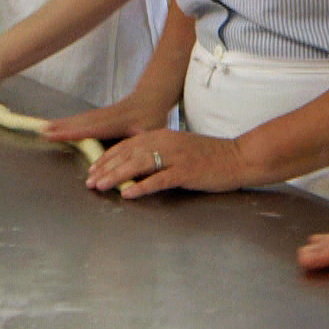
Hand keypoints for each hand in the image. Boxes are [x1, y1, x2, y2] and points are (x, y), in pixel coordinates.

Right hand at [43, 97, 174, 143]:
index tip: (55, 134)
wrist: (152, 97)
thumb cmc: (153, 118)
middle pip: (79, 123)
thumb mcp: (151, 132)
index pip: (89, 129)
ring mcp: (102, 113)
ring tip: (45, 128)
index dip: (71, 132)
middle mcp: (105, 117)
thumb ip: (141, 146)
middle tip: (42, 132)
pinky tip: (61, 124)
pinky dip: (69, 121)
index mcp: (115, 123)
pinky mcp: (101, 113)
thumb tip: (133, 163)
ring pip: (79, 119)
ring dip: (62, 123)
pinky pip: (82, 117)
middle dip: (60, 128)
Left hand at [85, 130, 250, 198]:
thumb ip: (159, 153)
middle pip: (128, 153)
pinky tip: (127, 194)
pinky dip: (141, 186)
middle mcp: (166, 142)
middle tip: (89, 181)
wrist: (239, 157)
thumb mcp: (181, 148)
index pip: (128, 144)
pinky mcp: (186, 172)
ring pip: (138, 164)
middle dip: (105, 167)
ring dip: (116, 176)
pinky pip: (158, 179)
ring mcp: (176, 156)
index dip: (108, 157)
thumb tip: (136, 166)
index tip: (93, 169)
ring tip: (100, 186)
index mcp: (163, 135)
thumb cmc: (211, 156)